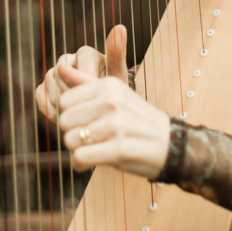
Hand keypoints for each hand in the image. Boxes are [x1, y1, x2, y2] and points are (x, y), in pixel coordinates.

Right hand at [35, 24, 128, 122]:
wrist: (100, 115)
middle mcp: (68, 60)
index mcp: (86, 53)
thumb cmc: (111, 95)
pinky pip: (40, 94)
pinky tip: (62, 118)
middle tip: (84, 109)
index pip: (81, 58)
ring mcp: (54, 74)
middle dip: (73, 92)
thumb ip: (117, 54)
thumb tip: (120, 26)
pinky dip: (49, 108)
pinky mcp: (43, 88)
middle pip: (62, 70)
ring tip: (75, 116)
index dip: (88, 79)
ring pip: (49, 82)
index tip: (95, 96)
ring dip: (61, 101)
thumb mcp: (117, 78)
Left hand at [58, 64, 169, 179]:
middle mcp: (112, 101)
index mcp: (109, 85)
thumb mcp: (115, 93)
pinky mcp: (119, 149)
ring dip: (76, 150)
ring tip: (91, 149)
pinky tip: (91, 161)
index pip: (64, 100)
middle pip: (64, 120)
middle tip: (87, 137)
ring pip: (71, 139)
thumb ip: (85, 81)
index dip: (69, 115)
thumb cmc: (137, 119)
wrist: (171, 144)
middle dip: (71, 132)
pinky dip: (81, 163)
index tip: (82, 121)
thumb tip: (60, 67)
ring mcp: (117, 124)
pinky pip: (81, 157)